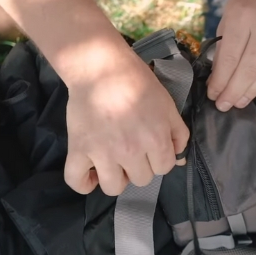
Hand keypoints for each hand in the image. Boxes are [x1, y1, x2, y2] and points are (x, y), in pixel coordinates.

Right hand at [64, 51, 189, 195]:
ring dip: (116, 178)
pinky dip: (83, 183)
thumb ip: (178, 134)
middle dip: (139, 166)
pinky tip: (91, 174)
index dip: (158, 158)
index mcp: (155, 140)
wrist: (102, 67)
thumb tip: (178, 159)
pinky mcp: (79, 149)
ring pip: (114, 188)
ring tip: (112, 162)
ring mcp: (103, 153)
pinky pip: (76, 180)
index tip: (150, 147)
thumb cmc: (138, 82)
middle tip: (130, 148)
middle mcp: (130, 151)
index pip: (164, 168)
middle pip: (141, 179)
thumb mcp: (168, 105)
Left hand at [208, 0, 255, 110]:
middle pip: (249, 71)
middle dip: (234, 93)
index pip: (229, 59)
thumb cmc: (250, 1)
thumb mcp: (229, 16)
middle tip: (224, 105)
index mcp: (241, 16)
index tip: (213, 95)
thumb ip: (223, 47)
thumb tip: (219, 80)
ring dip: (251, 92)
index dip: (220, 82)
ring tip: (240, 101)